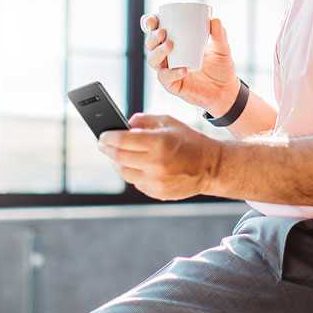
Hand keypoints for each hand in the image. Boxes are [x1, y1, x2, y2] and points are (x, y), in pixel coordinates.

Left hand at [97, 113, 222, 200]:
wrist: (211, 166)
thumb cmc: (189, 140)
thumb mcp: (168, 122)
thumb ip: (144, 120)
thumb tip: (124, 124)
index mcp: (158, 143)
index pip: (122, 141)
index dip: (107, 137)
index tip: (102, 135)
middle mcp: (156, 164)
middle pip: (119, 158)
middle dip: (107, 149)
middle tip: (103, 143)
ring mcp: (156, 181)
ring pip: (124, 173)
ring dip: (117, 162)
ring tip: (116, 154)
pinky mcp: (157, 193)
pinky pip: (136, 182)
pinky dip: (132, 173)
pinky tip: (134, 164)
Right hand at [142, 14, 240, 116]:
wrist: (226, 90)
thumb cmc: (220, 67)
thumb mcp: (222, 48)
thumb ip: (219, 34)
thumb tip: (214, 20)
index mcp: (175, 43)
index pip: (157, 30)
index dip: (151, 23)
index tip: (155, 19)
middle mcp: (168, 56)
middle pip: (150, 45)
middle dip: (152, 37)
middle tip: (164, 32)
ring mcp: (168, 71)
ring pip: (152, 60)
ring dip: (158, 52)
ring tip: (170, 45)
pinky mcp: (172, 85)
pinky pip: (166, 78)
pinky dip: (172, 73)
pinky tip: (183, 70)